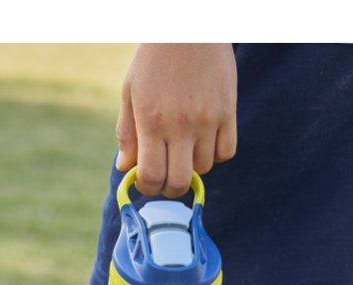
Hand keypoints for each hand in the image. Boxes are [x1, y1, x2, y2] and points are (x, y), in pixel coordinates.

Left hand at [116, 44, 237, 197]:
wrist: (189, 28)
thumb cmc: (154, 60)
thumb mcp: (131, 92)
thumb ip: (127, 133)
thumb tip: (124, 167)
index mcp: (151, 121)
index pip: (151, 176)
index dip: (148, 187)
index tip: (147, 182)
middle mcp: (180, 125)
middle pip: (179, 182)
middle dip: (170, 187)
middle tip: (167, 178)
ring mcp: (208, 120)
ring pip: (204, 168)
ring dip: (192, 166)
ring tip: (185, 148)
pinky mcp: (229, 113)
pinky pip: (226, 152)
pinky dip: (216, 154)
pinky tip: (205, 140)